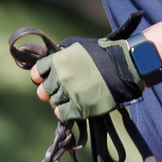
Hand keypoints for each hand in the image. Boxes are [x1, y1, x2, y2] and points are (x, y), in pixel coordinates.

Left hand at [31, 35, 158, 122]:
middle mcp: (61, 78)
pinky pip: (62, 114)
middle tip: (59, 90)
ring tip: (71, 98)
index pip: (37, 72)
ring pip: (53, 103)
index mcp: (59, 61)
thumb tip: (52, 57)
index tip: (44, 79)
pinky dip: (65, 112)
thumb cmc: (104, 54)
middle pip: (43, 91)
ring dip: (60, 101)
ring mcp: (69, 94)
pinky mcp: (80, 108)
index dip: (39, 77)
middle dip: (49, 91)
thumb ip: (63, 53)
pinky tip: (72, 108)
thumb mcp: (79, 47)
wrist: (125, 68)